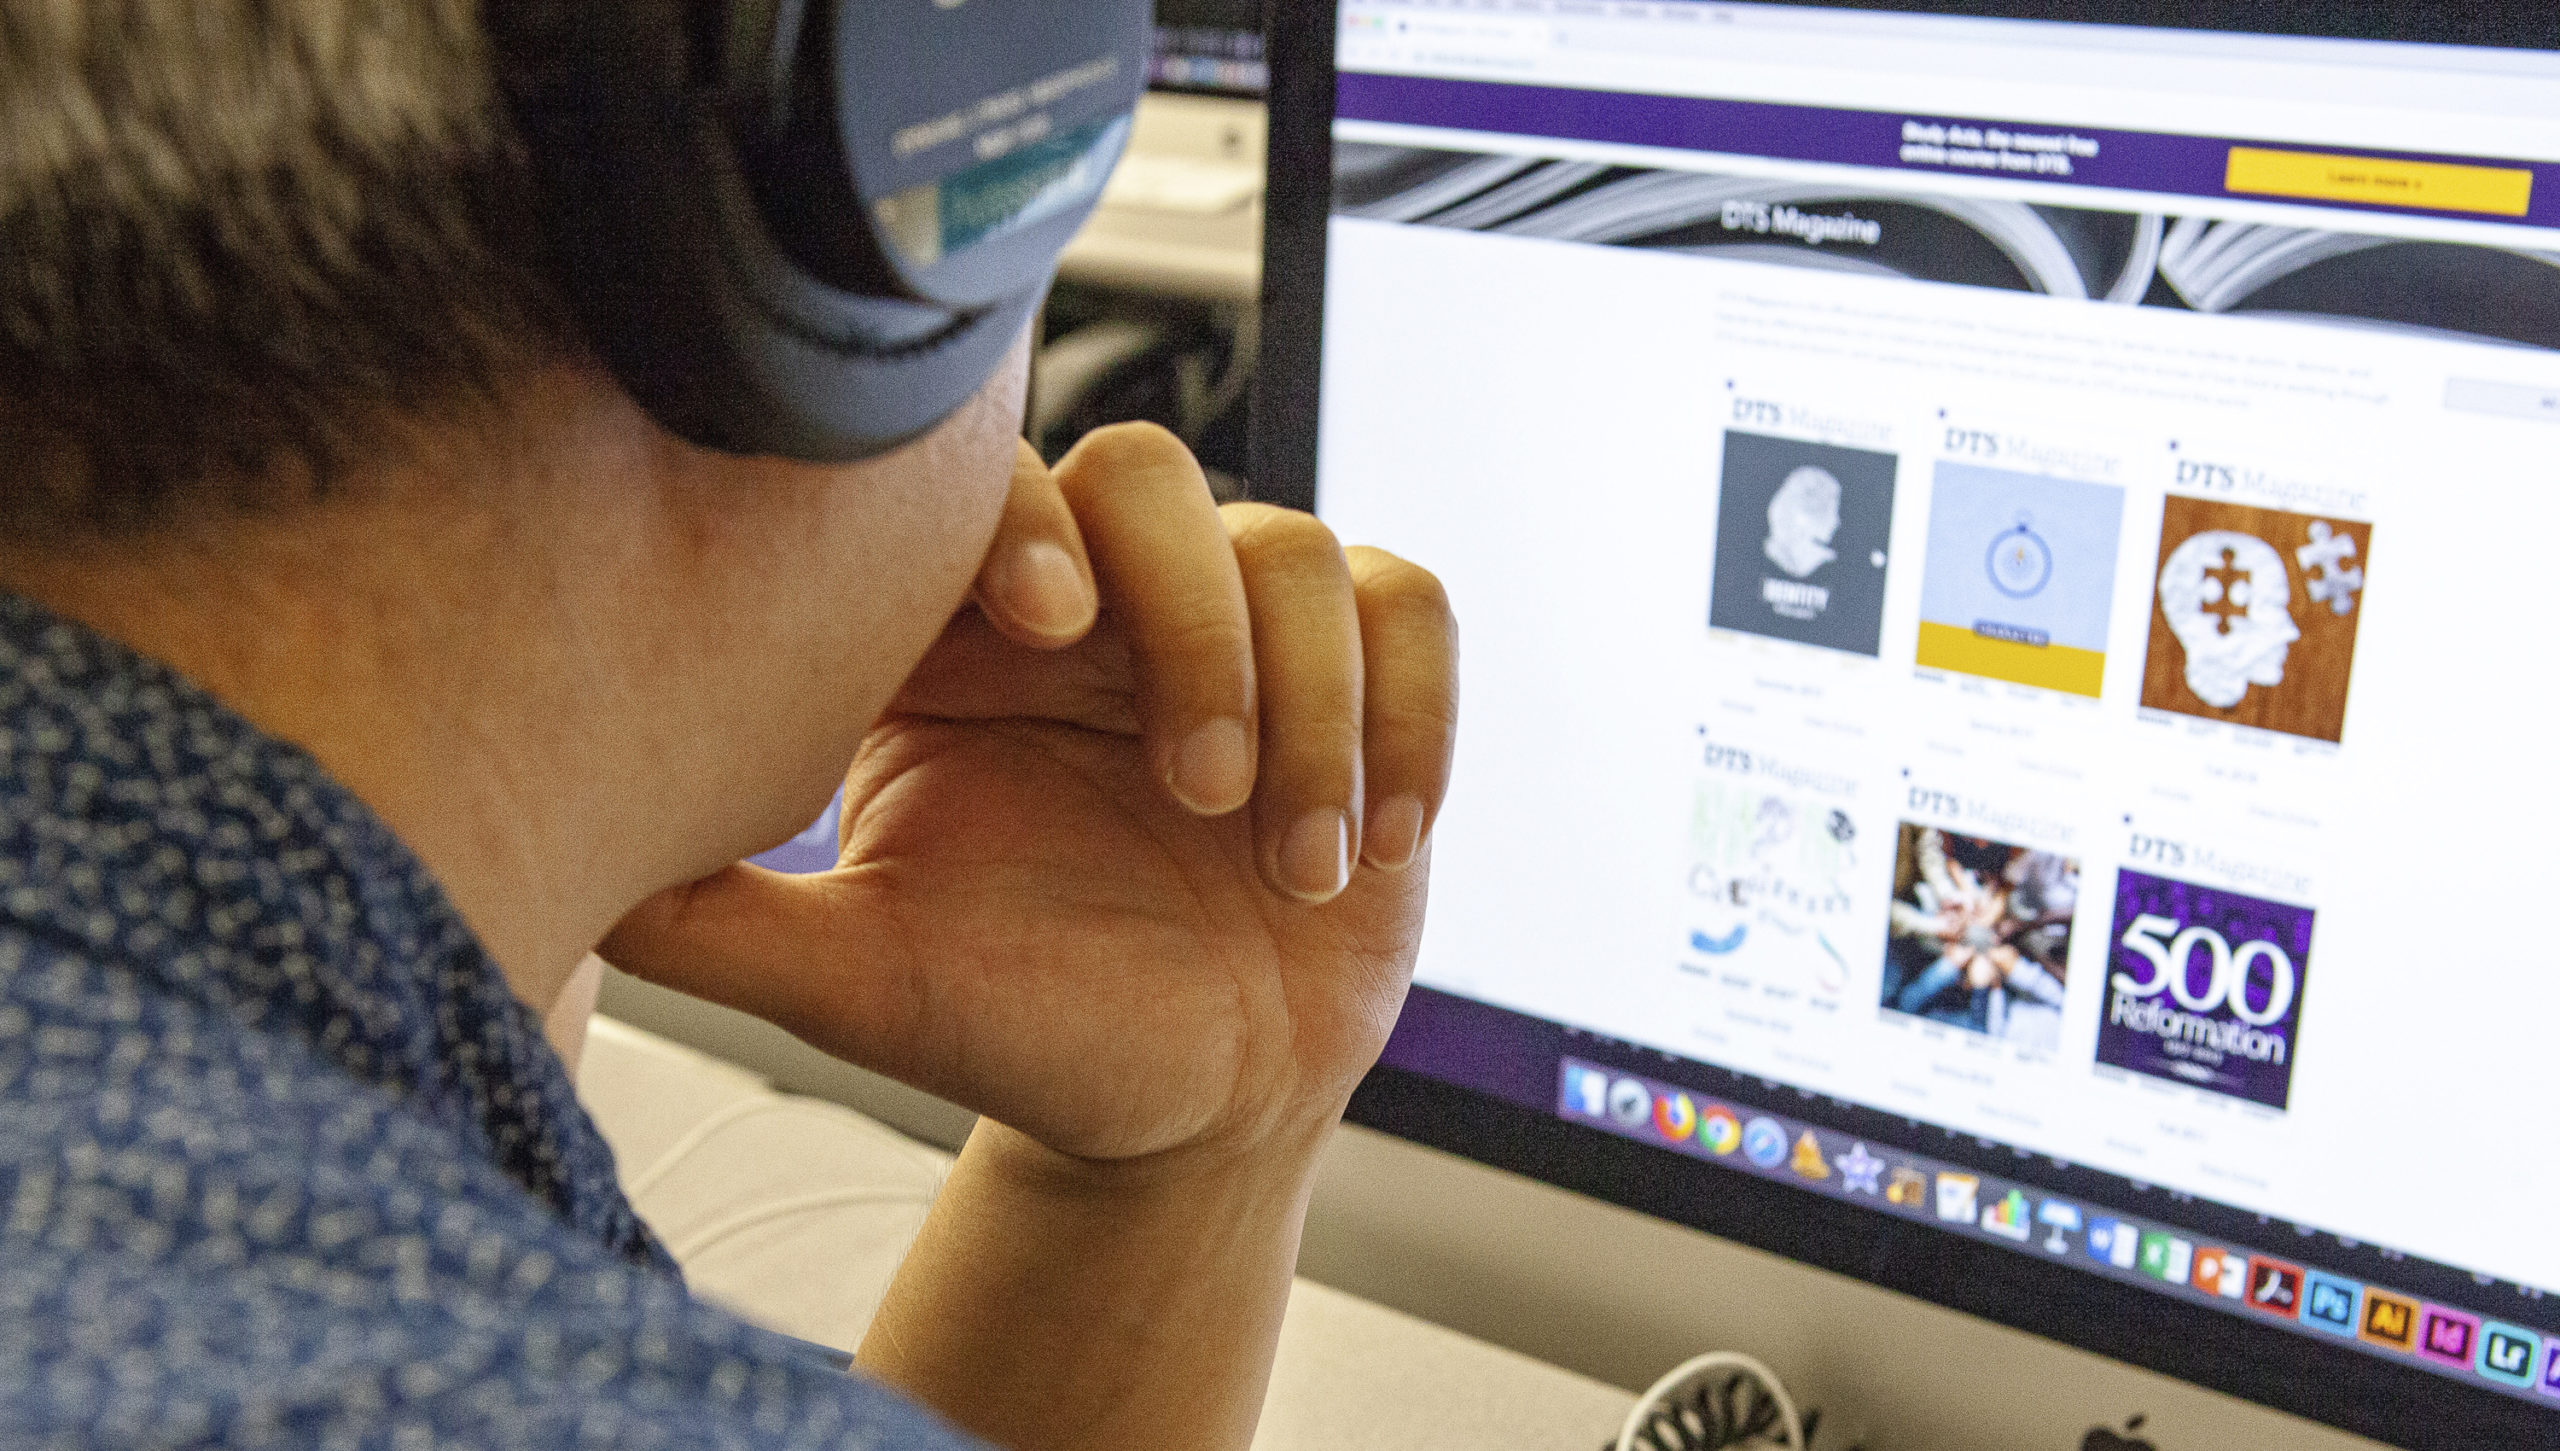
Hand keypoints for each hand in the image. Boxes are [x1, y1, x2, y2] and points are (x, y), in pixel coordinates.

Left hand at [602, 425, 1457, 1163]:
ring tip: (1287, 860)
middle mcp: (1103, 613)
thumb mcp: (856, 980)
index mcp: (968, 646)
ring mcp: (1239, 634)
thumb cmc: (1019, 1026)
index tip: (1039, 629)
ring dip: (1310, 702)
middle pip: (1156, 479)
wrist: (1180, 1107)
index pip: (991, 495)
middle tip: (1188, 786)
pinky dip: (1413, 708)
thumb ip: (710, 915)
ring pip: (1295, 546)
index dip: (1019, 522)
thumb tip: (549, 857)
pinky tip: (1376, 836)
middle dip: (1189, 624)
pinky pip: (1411, 607)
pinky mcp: (1362, 679)